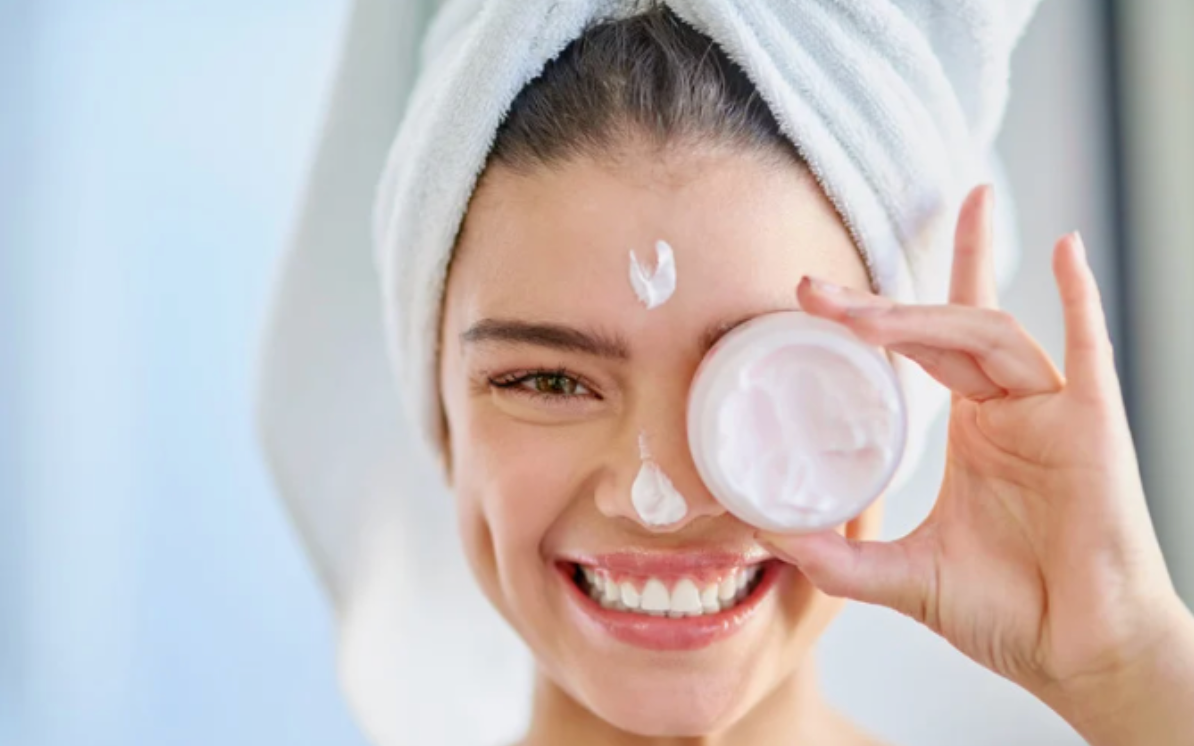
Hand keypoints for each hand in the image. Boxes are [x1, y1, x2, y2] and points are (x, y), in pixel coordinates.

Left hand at [762, 185, 1193, 742]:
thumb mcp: (904, 577)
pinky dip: (1080, 298)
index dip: (875, 316)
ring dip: (926, 318)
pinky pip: (1090, 350)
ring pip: (990, 336)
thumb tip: (763, 533)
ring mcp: (1052, 413)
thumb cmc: (1012, 614)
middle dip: (880, 308)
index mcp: (975, 431)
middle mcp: (1011, 410)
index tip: (813, 298)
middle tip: (814, 292)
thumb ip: (838, 557)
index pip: (924, 347)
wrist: (1082, 657)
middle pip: (945, 329)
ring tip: (860, 319)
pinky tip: (1064, 249)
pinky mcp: (1094, 428)